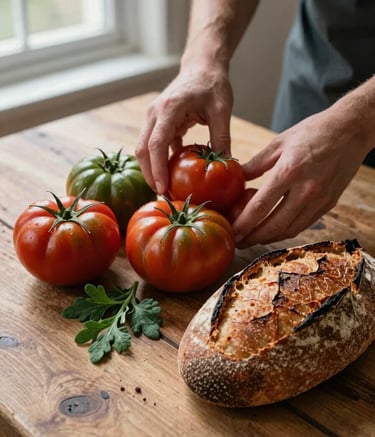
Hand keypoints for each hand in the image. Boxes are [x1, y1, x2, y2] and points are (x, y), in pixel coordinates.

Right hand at [135, 66, 232, 193]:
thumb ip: (221, 138)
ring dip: (152, 170)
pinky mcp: (158, 122)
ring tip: (165, 190)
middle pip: (143, 150)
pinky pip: (154, 146)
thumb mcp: (222, 110)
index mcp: (169, 109)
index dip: (157, 169)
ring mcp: (153, 117)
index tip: (163, 189)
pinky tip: (171, 175)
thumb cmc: (212, 84)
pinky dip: (160, 161)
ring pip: (144, 149)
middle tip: (163, 196)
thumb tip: (225, 167)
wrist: (202, 66)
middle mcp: (155, 113)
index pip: (156, 144)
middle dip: (150, 175)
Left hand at [232, 108, 367, 246]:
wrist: (351, 130)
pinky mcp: (329, 204)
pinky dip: (286, 232)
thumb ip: (256, 164)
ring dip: (269, 239)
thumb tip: (237, 178)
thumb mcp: (279, 142)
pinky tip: (273, 231)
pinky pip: (303, 225)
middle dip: (253, 237)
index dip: (244, 224)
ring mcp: (320, 199)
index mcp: (289, 171)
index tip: (232, 232)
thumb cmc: (314, 131)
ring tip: (252, 239)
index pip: (261, 206)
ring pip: (290, 230)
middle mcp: (306, 189)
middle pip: (274, 225)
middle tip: (239, 242)